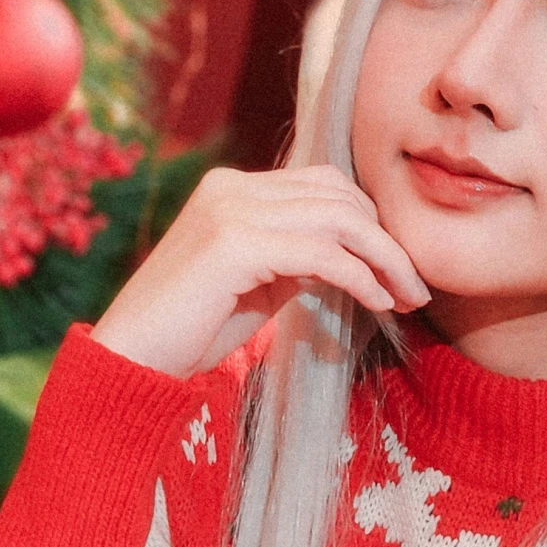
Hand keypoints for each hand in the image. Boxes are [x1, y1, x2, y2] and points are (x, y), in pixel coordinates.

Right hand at [92, 165, 431, 378]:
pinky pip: (321, 253)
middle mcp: (230, 188)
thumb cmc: (191, 333)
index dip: (370, 222)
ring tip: (407, 298)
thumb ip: (297, 259)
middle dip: (387, 240)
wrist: (130, 361)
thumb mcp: (258, 285)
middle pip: (338, 195)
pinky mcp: (234, 245)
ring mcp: (230, 211)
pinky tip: (377, 302)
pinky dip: (360, 276)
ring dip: (385, 259)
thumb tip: (352, 256)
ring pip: (338, 219)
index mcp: (232, 189)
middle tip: (415, 288)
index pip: (323, 185)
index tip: (398, 271)